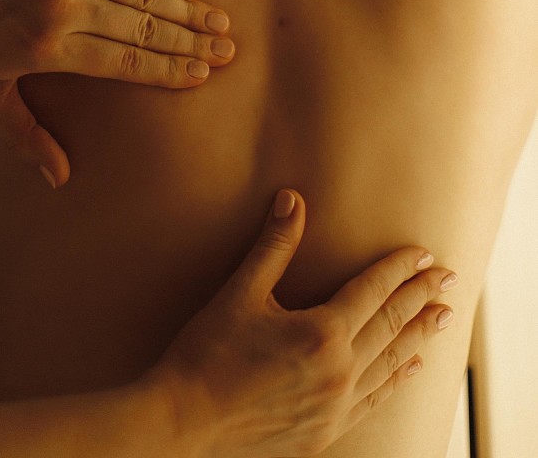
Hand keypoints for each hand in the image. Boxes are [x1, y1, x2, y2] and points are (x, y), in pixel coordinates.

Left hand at [0, 0, 233, 186]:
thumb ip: (23, 135)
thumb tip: (59, 178)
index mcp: (48, 46)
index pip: (124, 62)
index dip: (168, 70)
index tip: (203, 75)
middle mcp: (66, 5)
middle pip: (145, 28)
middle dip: (193, 41)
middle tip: (229, 49)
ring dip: (188, 8)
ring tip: (221, 21)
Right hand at [153, 191, 454, 457]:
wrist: (183, 424)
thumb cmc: (207, 355)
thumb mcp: (240, 293)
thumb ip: (273, 246)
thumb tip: (292, 199)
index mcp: (321, 333)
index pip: (373, 291)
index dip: (400, 269)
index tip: (424, 255)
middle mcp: (339, 372)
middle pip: (391, 325)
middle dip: (421, 299)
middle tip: (448, 280)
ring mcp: (335, 407)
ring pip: (390, 364)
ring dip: (417, 338)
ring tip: (440, 320)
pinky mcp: (324, 432)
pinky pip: (374, 401)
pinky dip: (396, 380)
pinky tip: (407, 370)